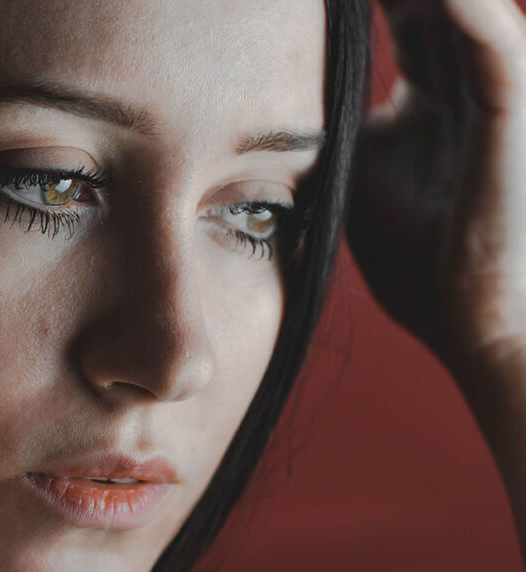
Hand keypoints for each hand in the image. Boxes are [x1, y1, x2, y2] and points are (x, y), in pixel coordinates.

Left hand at [347, 0, 525, 376]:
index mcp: (433, 93)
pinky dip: (462, 14)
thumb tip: (282, 109)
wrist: (482, 325)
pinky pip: (493, 48)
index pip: (398, 12)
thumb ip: (340, 130)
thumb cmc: (424, 261)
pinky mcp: (510, 117)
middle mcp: (468, 77)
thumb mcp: (361, 181)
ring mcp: (492, 92)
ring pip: (460, 5)